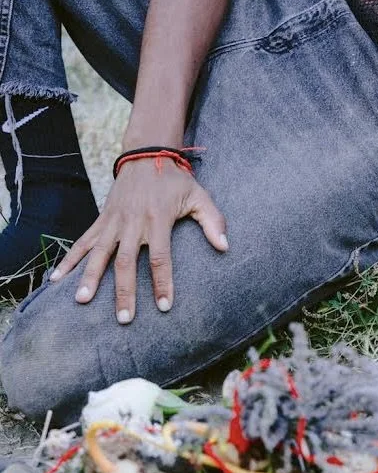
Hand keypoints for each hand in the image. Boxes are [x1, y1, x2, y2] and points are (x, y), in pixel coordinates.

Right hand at [49, 158, 227, 322]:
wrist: (146, 154)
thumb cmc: (175, 180)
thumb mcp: (199, 195)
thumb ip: (213, 220)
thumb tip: (225, 246)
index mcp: (159, 219)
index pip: (160, 257)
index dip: (163, 282)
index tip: (164, 306)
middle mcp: (133, 223)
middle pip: (126, 261)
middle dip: (124, 292)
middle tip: (124, 318)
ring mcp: (114, 222)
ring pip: (100, 253)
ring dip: (90, 278)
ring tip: (81, 301)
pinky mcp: (102, 219)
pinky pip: (84, 241)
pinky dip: (69, 260)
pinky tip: (56, 279)